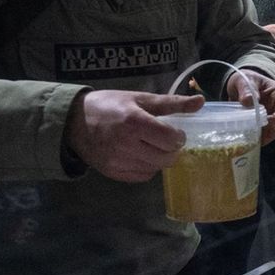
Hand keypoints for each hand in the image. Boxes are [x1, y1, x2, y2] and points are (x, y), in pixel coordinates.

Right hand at [66, 90, 203, 182]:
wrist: (73, 122)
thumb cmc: (109, 105)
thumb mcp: (139, 98)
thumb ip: (171, 103)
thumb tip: (200, 102)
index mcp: (134, 123)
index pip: (171, 139)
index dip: (178, 136)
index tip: (173, 131)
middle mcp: (126, 145)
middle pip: (166, 158)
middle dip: (171, 149)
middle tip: (163, 139)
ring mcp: (119, 162)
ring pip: (156, 168)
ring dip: (159, 157)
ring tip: (149, 145)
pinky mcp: (113, 173)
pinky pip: (143, 176)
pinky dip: (146, 167)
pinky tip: (139, 154)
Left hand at [225, 69, 274, 143]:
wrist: (242, 86)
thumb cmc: (247, 80)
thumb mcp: (245, 80)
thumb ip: (246, 88)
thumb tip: (248, 101)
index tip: (261, 123)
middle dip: (266, 132)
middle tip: (250, 133)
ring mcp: (273, 120)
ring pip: (271, 134)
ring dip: (259, 137)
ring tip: (244, 135)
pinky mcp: (264, 127)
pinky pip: (262, 136)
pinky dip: (254, 138)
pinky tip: (243, 136)